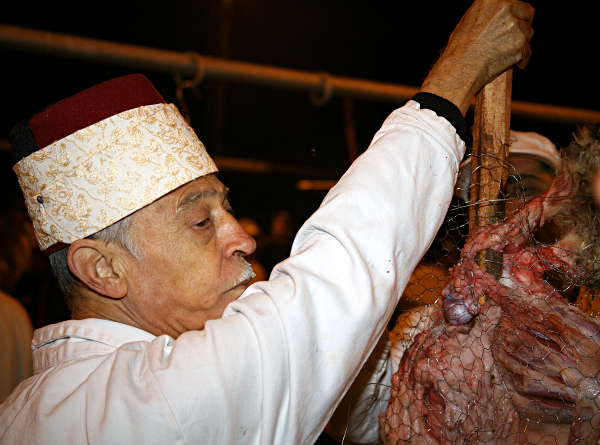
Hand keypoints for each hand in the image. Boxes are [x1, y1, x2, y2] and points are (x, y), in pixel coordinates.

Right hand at [420, 0, 533, 114]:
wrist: (461, 68)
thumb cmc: (460, 49)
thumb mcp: (469, 20)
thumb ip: (489, 14)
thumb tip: (498, 16)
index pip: (514, 2)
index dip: (516, 13)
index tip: (515, 20)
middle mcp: (505, 7)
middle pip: (527, 13)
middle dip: (523, 25)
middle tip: (515, 37)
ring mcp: (514, 25)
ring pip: (528, 33)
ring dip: (521, 43)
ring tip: (506, 53)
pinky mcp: (520, 42)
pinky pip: (528, 50)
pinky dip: (523, 58)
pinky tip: (514, 62)